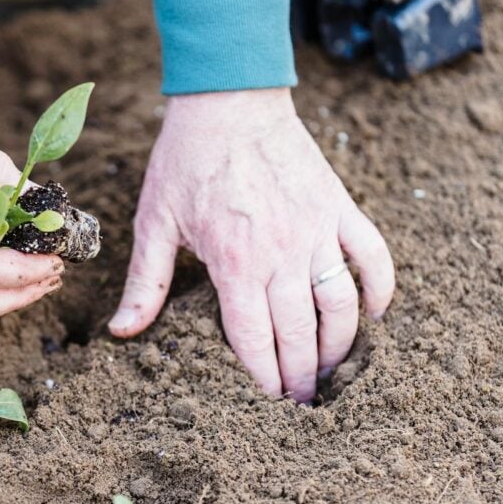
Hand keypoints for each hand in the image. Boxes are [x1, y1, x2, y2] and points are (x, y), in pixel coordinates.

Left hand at [109, 88, 394, 402]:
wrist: (228, 100)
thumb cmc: (184, 162)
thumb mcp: (154, 224)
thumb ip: (145, 283)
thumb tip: (122, 332)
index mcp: (233, 264)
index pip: (254, 340)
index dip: (262, 378)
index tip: (266, 403)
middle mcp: (281, 253)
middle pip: (301, 334)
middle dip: (301, 377)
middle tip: (301, 402)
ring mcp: (317, 231)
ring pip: (342, 305)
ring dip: (341, 346)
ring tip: (331, 372)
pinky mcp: (340, 208)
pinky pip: (374, 257)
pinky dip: (380, 290)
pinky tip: (372, 317)